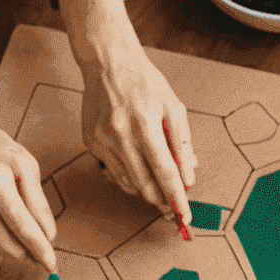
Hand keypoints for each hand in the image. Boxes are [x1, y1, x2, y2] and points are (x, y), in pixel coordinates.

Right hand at [0, 100, 56, 266]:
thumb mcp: (20, 160)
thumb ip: (36, 197)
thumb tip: (47, 232)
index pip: (24, 226)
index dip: (41, 249)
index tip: (52, 263)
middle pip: (9, 242)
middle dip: (30, 255)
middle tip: (42, 258)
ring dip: (13, 253)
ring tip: (26, 251)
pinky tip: (3, 245)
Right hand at [81, 50, 196, 224]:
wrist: (108, 63)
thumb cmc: (145, 83)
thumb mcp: (173, 106)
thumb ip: (183, 143)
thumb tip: (189, 176)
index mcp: (145, 123)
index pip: (165, 171)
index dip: (176, 197)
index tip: (185, 217)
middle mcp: (120, 134)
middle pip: (145, 184)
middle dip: (162, 201)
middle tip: (174, 210)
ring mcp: (102, 140)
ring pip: (129, 182)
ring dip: (147, 192)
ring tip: (159, 192)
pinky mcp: (91, 142)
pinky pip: (114, 172)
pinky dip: (130, 179)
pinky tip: (141, 175)